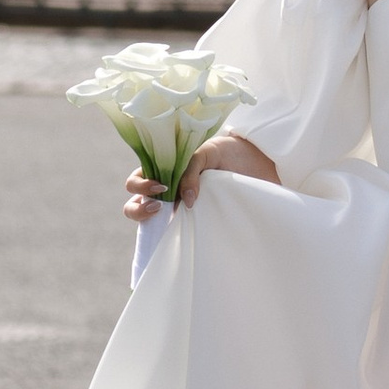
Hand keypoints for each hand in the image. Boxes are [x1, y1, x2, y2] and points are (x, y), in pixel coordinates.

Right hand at [123, 130, 273, 219]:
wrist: (254, 163)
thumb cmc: (226, 154)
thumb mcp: (206, 153)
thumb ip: (190, 171)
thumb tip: (187, 203)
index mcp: (164, 171)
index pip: (137, 180)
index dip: (140, 185)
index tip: (162, 187)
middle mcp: (166, 191)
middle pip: (134, 203)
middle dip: (136, 207)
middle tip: (158, 206)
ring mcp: (177, 208)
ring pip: (148, 221)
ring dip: (145, 220)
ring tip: (161, 214)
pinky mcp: (193, 222)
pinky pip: (173, 233)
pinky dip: (167, 235)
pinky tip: (175, 231)